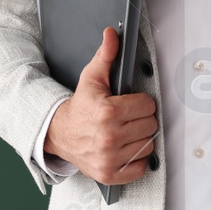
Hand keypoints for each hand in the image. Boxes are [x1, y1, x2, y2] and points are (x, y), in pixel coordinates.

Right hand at [45, 26, 157, 184]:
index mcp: (108, 112)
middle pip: (150, 126)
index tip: (130, 103)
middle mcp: (109, 137)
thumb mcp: (91, 78)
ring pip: (148, 146)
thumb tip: (112, 34)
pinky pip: (141, 167)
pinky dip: (135, 160)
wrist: (59, 133)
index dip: (140, 102)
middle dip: (140, 120)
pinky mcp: (110, 174)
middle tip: (126, 118)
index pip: (148, 106)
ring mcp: (110, 158)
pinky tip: (124, 149)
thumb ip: (106, 55)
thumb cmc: (80, 107)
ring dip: (139, 139)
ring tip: (124, 132)